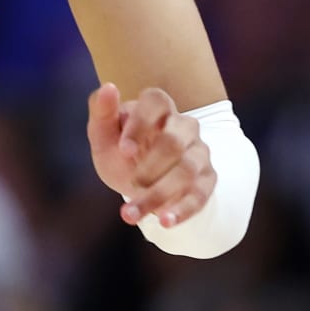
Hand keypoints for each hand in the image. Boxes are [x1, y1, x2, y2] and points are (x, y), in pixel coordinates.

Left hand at [87, 83, 215, 228]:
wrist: (141, 184)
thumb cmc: (121, 154)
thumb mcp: (103, 136)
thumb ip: (102, 112)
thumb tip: (108, 87)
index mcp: (157, 107)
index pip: (156, 101)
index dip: (140, 124)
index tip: (123, 151)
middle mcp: (183, 126)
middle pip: (173, 141)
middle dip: (149, 167)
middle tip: (131, 183)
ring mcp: (199, 151)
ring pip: (187, 170)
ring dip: (158, 195)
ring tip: (131, 214)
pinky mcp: (207, 179)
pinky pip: (201, 193)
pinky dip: (182, 210)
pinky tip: (165, 223)